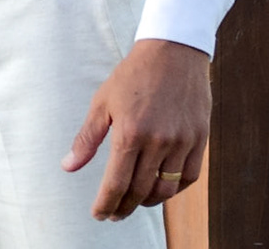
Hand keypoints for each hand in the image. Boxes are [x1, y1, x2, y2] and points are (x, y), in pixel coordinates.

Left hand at [62, 39, 209, 220]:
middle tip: (113, 213)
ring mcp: (182, 143)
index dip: (106, 203)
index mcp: (130, 133)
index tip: (99, 214)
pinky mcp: (200, 140)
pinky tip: (160, 189)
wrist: (173, 53)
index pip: (116, 182)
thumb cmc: (133, 76)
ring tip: (134, 203)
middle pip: (141, 191)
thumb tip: (68, 166)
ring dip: (148, 202)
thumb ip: (87, 138)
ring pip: (166, 189)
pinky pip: (188, 178)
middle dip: (124, 207)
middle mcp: (158, 142)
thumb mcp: (102, 102)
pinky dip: (174, 190)